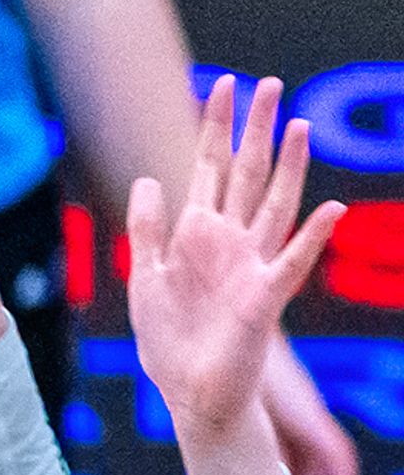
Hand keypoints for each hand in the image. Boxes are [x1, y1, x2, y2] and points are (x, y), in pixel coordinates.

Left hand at [129, 75, 346, 474]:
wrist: (189, 392)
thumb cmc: (171, 340)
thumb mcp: (145, 279)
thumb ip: (147, 230)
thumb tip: (149, 180)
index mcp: (199, 236)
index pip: (211, 170)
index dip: (216, 129)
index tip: (223, 86)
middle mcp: (231, 242)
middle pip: (247, 174)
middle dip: (256, 130)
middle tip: (269, 82)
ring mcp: (251, 266)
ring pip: (274, 206)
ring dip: (287, 168)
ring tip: (299, 127)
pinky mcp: (264, 298)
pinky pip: (292, 264)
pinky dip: (311, 239)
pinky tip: (330, 211)